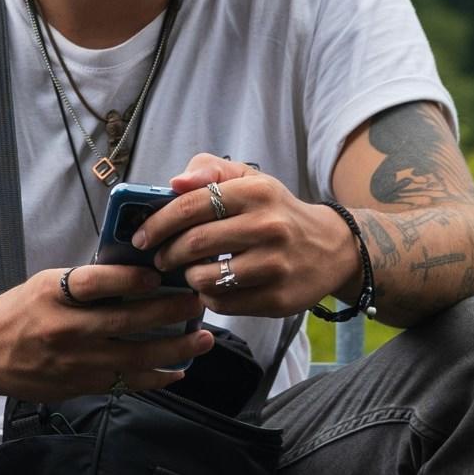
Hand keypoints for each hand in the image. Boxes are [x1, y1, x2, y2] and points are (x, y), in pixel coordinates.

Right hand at [0, 262, 212, 404]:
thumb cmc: (16, 312)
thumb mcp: (43, 284)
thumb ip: (85, 284)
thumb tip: (138, 276)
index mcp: (52, 293)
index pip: (97, 282)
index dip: (132, 279)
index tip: (161, 275)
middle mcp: (64, 327)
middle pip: (127, 320)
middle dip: (171, 312)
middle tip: (199, 302)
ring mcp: (74, 360)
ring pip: (136, 355)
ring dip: (175, 348)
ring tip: (203, 339)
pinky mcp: (79, 384)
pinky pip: (126, 382)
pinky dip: (156, 377)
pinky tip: (178, 370)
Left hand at [145, 153, 361, 317]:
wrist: (331, 249)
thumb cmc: (277, 212)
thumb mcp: (251, 180)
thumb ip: (211, 171)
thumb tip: (175, 182)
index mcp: (256, 193)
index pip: (190, 206)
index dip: (158, 223)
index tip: (142, 236)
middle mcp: (268, 227)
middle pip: (193, 244)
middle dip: (166, 254)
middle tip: (161, 258)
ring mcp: (275, 266)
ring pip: (205, 278)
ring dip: (187, 277)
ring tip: (189, 271)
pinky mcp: (277, 299)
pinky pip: (222, 303)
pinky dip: (208, 297)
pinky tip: (214, 286)